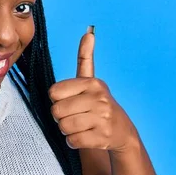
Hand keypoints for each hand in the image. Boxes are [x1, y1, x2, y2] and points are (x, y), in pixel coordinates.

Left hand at [49, 26, 138, 152]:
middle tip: (75, 116)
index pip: (54, 93)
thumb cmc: (98, 105)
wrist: (122, 131)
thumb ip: (85, 58)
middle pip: (56, 111)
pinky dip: (74, 142)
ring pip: (64, 127)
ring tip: (81, 126)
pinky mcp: (102, 137)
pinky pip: (73, 140)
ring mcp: (102, 118)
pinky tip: (85, 137)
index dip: (57, 100)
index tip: (71, 101)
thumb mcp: (91, 81)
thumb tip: (89, 32)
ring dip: (67, 130)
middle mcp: (99, 98)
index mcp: (92, 83)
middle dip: (61, 118)